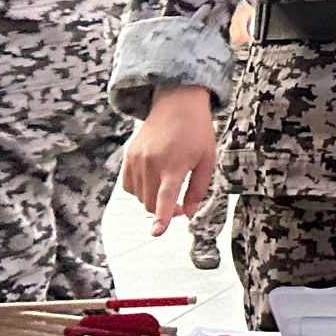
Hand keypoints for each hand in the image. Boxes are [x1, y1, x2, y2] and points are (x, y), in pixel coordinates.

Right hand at [123, 84, 218, 234]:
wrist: (177, 102)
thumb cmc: (197, 131)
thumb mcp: (207, 160)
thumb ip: (198, 189)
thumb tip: (188, 215)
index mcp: (174, 164)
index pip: (165, 197)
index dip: (162, 217)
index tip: (157, 232)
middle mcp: (152, 163)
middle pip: (150, 203)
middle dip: (163, 211)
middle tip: (179, 204)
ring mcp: (137, 159)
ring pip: (139, 196)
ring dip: (151, 200)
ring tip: (167, 187)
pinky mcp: (129, 155)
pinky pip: (128, 185)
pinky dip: (139, 191)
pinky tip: (152, 182)